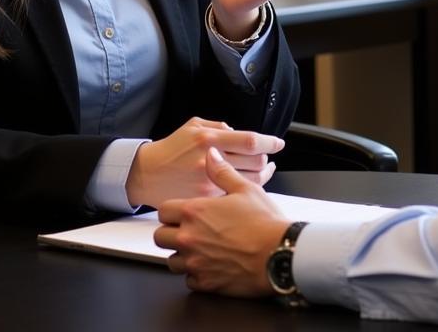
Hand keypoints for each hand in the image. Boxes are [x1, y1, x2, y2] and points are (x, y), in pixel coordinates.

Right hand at [125, 117, 284, 208]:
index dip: (269, 142)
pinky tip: (245, 185)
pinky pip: (234, 196)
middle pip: (254, 161)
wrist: (147, 174)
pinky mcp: (204, 200)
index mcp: (208, 139)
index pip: (250, 140)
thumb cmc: (171, 149)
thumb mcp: (193, 126)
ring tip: (263, 170)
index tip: (278, 144)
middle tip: (267, 156)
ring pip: (249, 181)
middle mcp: (210, 161)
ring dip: (262, 175)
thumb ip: (219, 126)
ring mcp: (208, 184)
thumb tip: (240, 133)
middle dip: (265, 158)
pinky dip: (244, 189)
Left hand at [156, 147, 288, 295]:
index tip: (183, 211)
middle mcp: (189, 238)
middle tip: (189, 229)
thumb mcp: (245, 188)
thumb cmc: (264, 221)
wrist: (278, 254)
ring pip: (171, 260)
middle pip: (159, 237)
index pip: (163, 210)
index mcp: (195, 212)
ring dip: (181, 254)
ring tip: (200, 247)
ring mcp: (194, 263)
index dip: (172, 210)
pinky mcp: (204, 283)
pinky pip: (188, 280)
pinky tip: (211, 263)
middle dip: (171, 232)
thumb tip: (211, 154)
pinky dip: (196, 273)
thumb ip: (222, 171)